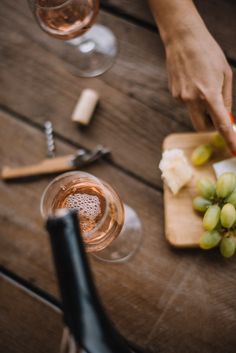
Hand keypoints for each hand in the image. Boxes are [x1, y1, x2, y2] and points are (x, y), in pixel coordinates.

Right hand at [165, 27, 235, 152]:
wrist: (182, 40)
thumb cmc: (208, 53)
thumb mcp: (225, 73)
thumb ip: (226, 98)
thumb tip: (227, 116)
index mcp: (209, 94)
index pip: (220, 124)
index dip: (228, 138)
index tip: (234, 150)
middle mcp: (193, 100)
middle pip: (201, 127)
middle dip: (210, 127)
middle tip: (217, 117)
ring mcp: (181, 98)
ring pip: (194, 113)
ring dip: (201, 107)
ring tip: (203, 83)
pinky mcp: (174, 94)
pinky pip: (186, 103)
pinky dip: (193, 98)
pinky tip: (193, 81)